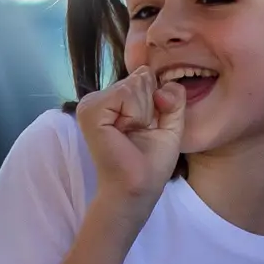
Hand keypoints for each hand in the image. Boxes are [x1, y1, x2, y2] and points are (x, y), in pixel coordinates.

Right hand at [75, 68, 186, 208]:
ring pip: (134, 85)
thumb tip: (158, 77)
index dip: (158, 101)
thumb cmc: (152, 161)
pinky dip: (135, 115)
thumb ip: (173, 97)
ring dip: (144, 113)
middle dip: (151, 107)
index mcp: (116, 100)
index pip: (145, 77)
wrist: (139, 186)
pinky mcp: (89, 111)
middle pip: (141, 79)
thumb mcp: (171, 123)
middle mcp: (100, 98)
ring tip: (131, 133)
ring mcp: (91, 103)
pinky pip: (125, 94)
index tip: (149, 126)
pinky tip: (125, 132)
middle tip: (139, 132)